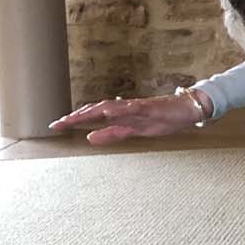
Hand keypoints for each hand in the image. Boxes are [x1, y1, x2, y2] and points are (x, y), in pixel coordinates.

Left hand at [50, 92, 207, 144]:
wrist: (187, 110)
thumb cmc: (163, 119)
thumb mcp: (134, 131)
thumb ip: (112, 133)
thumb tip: (89, 137)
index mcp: (120, 114)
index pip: (93, 115)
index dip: (74, 119)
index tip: (57, 125)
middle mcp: (124, 108)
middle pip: (95, 109)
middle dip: (76, 116)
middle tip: (57, 124)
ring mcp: (136, 107)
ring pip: (110, 107)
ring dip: (91, 112)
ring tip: (74, 118)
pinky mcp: (150, 108)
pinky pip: (132, 108)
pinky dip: (119, 110)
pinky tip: (108, 113)